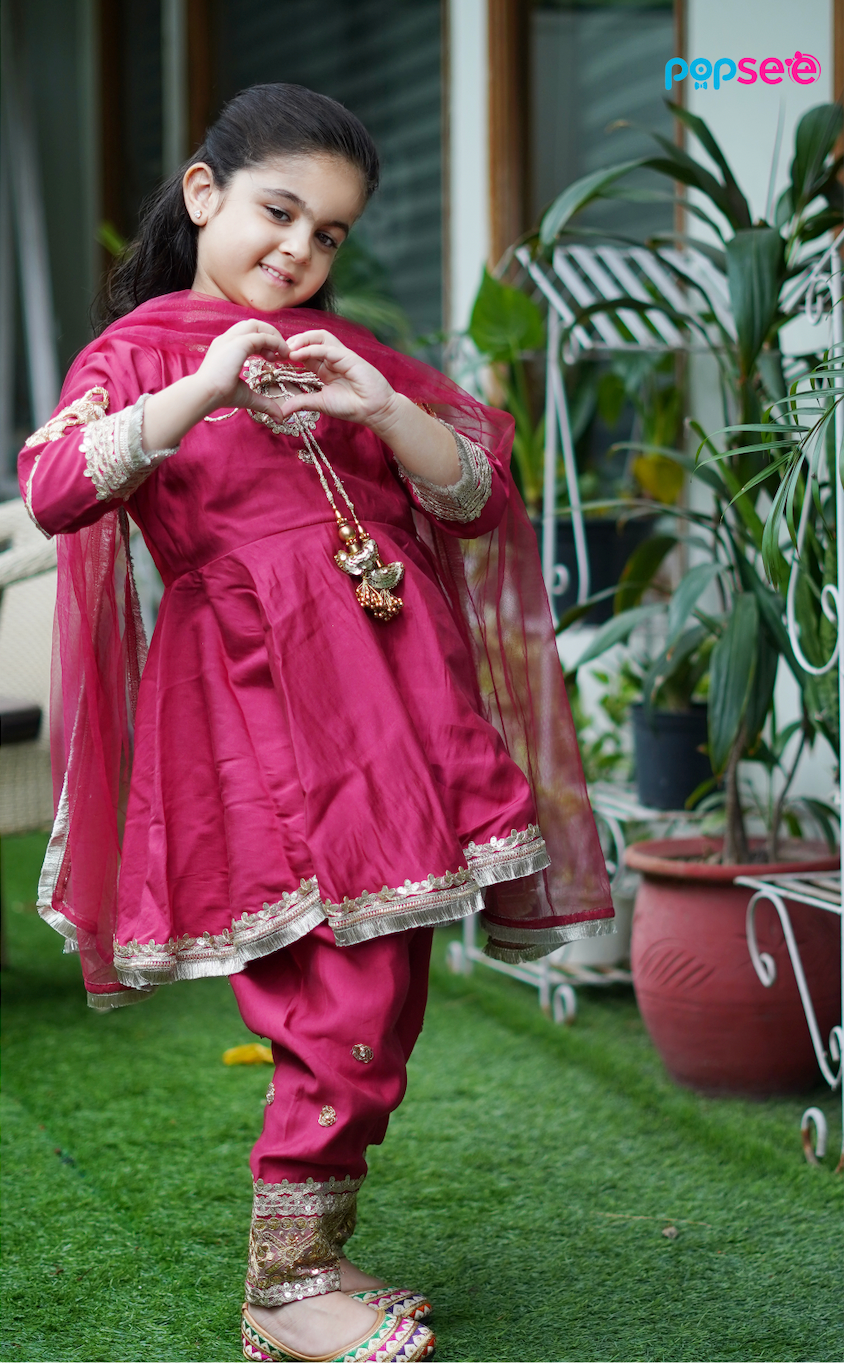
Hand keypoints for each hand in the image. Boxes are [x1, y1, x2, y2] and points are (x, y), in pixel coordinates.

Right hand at [193, 319, 292, 421]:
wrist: (205, 393)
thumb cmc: (220, 395)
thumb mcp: (247, 396)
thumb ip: (264, 403)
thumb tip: (279, 417)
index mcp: (226, 347)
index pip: (247, 333)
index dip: (264, 342)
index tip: (273, 358)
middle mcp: (227, 339)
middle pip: (253, 324)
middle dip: (270, 334)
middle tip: (281, 353)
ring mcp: (232, 339)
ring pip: (257, 325)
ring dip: (273, 335)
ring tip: (283, 352)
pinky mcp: (239, 343)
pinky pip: (262, 336)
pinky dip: (275, 342)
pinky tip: (282, 355)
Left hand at [279, 330, 401, 435]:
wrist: (374, 411)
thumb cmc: (351, 407)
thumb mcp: (319, 404)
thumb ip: (301, 403)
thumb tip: (281, 412)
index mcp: (325, 368)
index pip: (305, 352)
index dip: (290, 352)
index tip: (274, 359)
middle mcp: (332, 358)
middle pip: (311, 339)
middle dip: (294, 341)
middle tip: (278, 350)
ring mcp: (341, 356)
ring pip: (320, 337)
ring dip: (302, 339)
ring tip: (288, 349)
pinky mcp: (349, 357)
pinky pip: (327, 348)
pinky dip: (311, 348)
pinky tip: (298, 354)